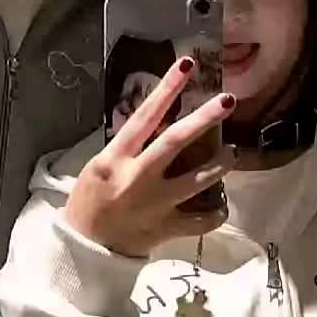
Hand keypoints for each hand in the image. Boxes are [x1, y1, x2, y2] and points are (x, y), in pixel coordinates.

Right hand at [64, 57, 236, 257]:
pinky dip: (216, 212)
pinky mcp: (167, 229)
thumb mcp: (100, 165)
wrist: (84, 251)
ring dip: (220, 163)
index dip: (167, 88)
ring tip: (232, 152)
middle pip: (176, 142)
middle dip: (204, 118)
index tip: (186, 65)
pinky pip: (201, 221)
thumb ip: (129, 146)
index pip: (145, 116)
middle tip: (228, 100)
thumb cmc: (90, 201)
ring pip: (197, 180)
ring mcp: (155, 204)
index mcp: (115, 158)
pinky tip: (221, 203)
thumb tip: (160, 118)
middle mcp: (137, 177)